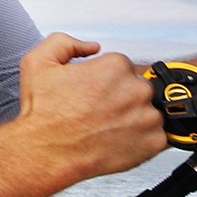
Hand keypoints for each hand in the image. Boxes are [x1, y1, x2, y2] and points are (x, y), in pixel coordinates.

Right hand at [10, 33, 162, 180]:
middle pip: (139, 88)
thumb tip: (91, 46)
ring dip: (134, 118)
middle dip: (123, 98)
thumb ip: (65, 43)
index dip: (106, 81)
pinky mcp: (154, 142)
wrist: (46, 154)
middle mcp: (136, 89)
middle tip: (100, 112)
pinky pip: (157, 136)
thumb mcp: (39, 63)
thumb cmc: (44, 116)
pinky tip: (119, 140)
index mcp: (115, 67)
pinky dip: (142, 140)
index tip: (96, 93)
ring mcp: (148, 116)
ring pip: (150, 111)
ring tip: (107, 128)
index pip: (123, 67)